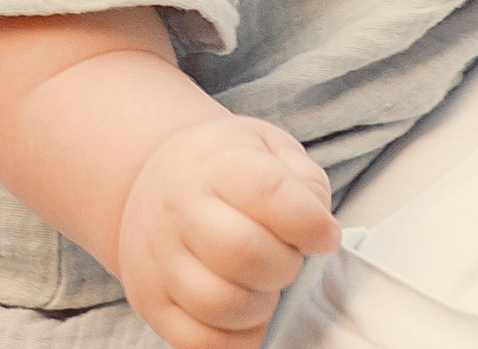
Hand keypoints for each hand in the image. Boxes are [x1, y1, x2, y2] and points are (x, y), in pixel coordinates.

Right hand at [116, 115, 340, 348]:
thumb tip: (320, 230)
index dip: (308, 221)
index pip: (267, 191)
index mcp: (218, 164)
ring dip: (262, 305)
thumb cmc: (225, 169)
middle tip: (291, 258)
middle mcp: (180, 209)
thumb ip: (305, 183)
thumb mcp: (271, 149)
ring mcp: (160, 260)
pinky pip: (197, 341)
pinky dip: (236, 340)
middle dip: (286, 265)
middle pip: (243, 252)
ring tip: (265, 285)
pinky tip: (248, 316)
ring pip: (220, 303)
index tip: (326, 236)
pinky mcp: (151, 302)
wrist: (155, 182)